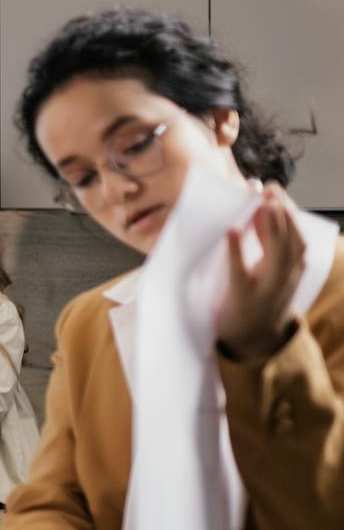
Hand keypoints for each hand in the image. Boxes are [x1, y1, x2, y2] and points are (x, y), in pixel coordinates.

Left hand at [217, 184, 306, 361]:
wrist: (253, 340)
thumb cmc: (258, 298)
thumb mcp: (271, 271)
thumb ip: (267, 244)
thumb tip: (258, 210)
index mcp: (293, 270)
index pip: (297, 237)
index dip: (289, 212)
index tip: (275, 191)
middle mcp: (285, 278)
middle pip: (291, 242)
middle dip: (283, 213)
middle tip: (269, 189)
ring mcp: (266, 288)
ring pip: (277, 255)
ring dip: (270, 227)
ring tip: (262, 204)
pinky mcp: (242, 296)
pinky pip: (240, 271)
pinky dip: (237, 250)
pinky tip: (232, 230)